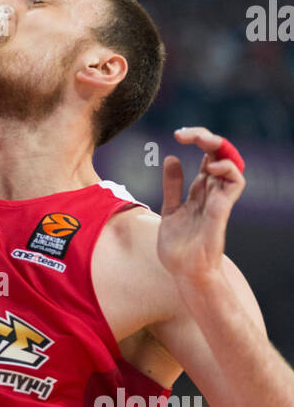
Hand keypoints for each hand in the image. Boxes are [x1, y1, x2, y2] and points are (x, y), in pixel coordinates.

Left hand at [158, 126, 245, 285]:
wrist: (184, 273)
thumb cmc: (179, 247)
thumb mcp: (170, 209)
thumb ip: (173, 186)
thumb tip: (171, 157)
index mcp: (199, 190)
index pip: (206, 156)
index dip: (197, 141)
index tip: (178, 134)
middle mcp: (212, 192)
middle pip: (218, 155)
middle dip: (206, 137)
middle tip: (185, 132)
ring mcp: (219, 199)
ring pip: (231, 163)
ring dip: (219, 148)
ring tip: (201, 142)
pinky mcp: (222, 210)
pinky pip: (236, 183)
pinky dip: (227, 169)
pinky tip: (210, 165)